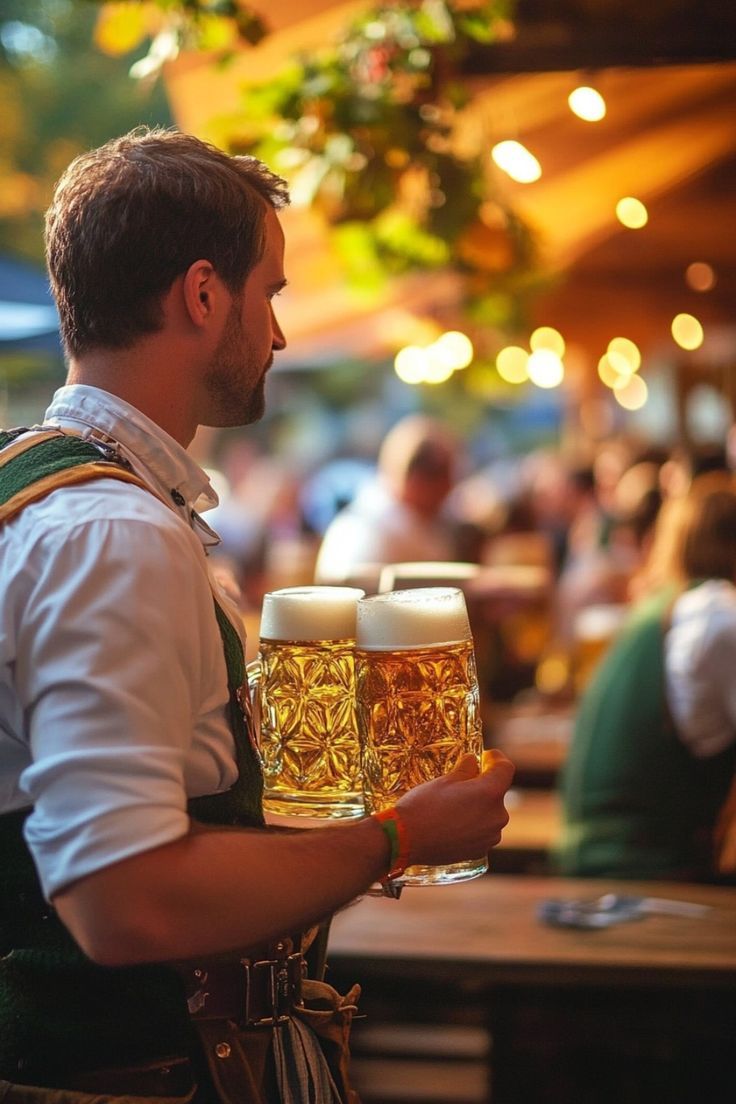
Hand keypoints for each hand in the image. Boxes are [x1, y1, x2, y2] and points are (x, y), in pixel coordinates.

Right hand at [394, 750, 514, 867]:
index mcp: (490, 793)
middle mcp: (497, 816)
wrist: (405, 840)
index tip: (485, 757)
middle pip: (497, 793)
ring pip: (490, 813)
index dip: (497, 759)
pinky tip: (452, 822)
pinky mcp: (480, 850)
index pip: (506, 768)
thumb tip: (474, 762)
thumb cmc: (424, 805)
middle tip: (461, 782)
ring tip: (454, 806)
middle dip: (483, 785)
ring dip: (478, 806)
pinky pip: (482, 830)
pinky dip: (473, 824)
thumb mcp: (445, 780)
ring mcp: (490, 836)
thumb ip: (466, 769)